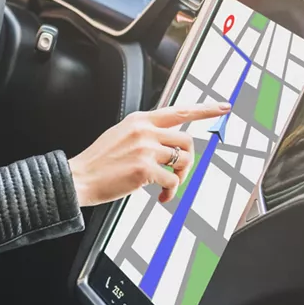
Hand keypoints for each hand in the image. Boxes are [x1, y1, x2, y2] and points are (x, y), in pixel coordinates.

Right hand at [68, 103, 231, 206]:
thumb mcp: (121, 134)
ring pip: (182, 162)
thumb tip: (168, 142)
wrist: (79, 178)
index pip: (180, 111)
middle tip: (177, 173)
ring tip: (166, 186)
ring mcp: (145, 149)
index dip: (206, 110)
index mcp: (140, 120)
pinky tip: (159, 197)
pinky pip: (172, 182)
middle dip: (187, 161)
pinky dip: (170, 193)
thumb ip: (145, 132)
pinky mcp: (144, 169)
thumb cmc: (99, 161)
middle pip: (187, 142)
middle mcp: (145, 131)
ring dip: (179, 178)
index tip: (224, 108)